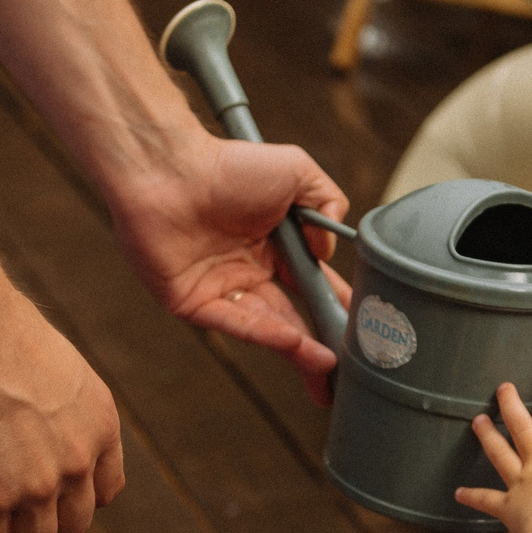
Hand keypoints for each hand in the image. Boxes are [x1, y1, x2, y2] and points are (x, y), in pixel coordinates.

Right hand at [0, 290, 127, 532]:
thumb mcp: (51, 365)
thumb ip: (54, 407)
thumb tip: (30, 421)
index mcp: (101, 423)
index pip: (106, 489)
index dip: (73, 496)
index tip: (42, 490)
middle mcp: (80, 460)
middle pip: (73, 524)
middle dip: (40, 520)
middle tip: (2, 505)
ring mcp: (37, 486)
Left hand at [114, 137, 352, 403]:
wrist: (168, 166)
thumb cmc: (226, 162)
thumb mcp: (298, 171)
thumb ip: (328, 202)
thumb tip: (329, 252)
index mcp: (272, 245)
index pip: (311, 285)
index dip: (336, 306)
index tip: (363, 328)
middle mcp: (247, 270)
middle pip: (291, 316)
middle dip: (320, 344)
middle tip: (347, 369)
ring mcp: (219, 289)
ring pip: (266, 325)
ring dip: (298, 348)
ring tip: (327, 365)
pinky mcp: (191, 302)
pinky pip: (233, 323)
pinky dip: (265, 333)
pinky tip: (294, 341)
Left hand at [457, 383, 531, 532]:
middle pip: (522, 429)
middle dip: (511, 407)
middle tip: (502, 390)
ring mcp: (520, 484)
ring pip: (501, 454)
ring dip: (489, 437)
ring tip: (477, 421)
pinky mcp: (509, 508)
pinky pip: (488, 500)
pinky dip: (473, 496)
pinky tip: (459, 493)